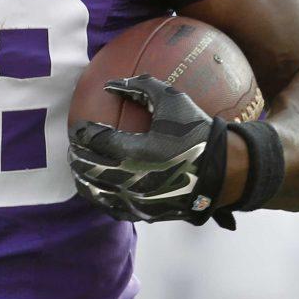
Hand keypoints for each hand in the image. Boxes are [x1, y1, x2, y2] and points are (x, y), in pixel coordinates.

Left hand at [69, 75, 232, 227]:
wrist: (224, 171)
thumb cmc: (197, 131)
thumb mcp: (171, 100)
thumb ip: (140, 87)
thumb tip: (111, 84)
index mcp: (136, 153)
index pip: (96, 142)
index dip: (82, 133)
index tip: (78, 126)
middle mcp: (132, 181)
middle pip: (90, 169)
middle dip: (77, 156)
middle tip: (74, 146)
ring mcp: (138, 201)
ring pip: (97, 193)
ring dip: (83, 178)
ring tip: (79, 167)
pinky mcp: (146, 214)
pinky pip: (113, 209)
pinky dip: (100, 197)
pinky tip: (97, 188)